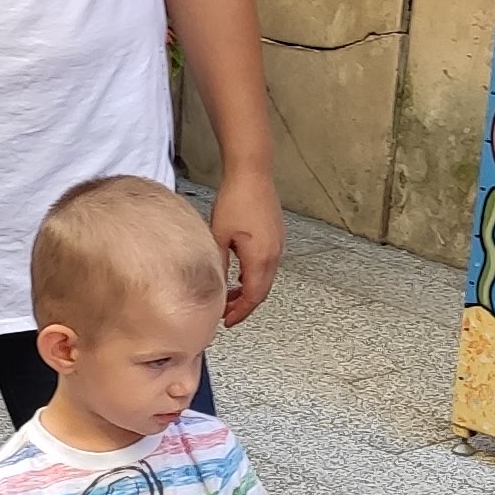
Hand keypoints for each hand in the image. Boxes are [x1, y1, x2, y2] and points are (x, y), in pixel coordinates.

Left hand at [209, 170, 282, 326]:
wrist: (252, 173)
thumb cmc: (236, 199)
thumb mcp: (219, 237)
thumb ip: (219, 265)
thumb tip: (216, 287)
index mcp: (261, 258)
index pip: (253, 297)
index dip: (240, 312)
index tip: (228, 321)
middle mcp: (274, 254)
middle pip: (261, 291)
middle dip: (244, 305)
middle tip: (227, 312)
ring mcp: (278, 244)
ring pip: (265, 278)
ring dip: (249, 290)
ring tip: (230, 294)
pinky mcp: (276, 235)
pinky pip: (268, 264)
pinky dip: (254, 275)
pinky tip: (240, 273)